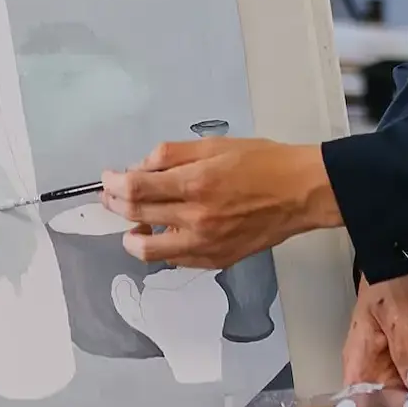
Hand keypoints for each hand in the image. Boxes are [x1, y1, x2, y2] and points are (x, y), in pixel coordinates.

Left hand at [99, 137, 340, 268]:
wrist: (300, 192)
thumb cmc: (260, 162)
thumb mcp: (213, 145)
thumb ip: (171, 155)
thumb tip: (138, 167)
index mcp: (195, 184)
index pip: (136, 189)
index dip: (113, 184)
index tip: (107, 178)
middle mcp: (197, 219)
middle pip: (136, 217)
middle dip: (115, 205)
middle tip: (110, 195)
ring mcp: (206, 245)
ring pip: (150, 251)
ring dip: (132, 236)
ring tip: (133, 223)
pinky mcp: (217, 260)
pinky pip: (176, 261)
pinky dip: (163, 248)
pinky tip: (165, 233)